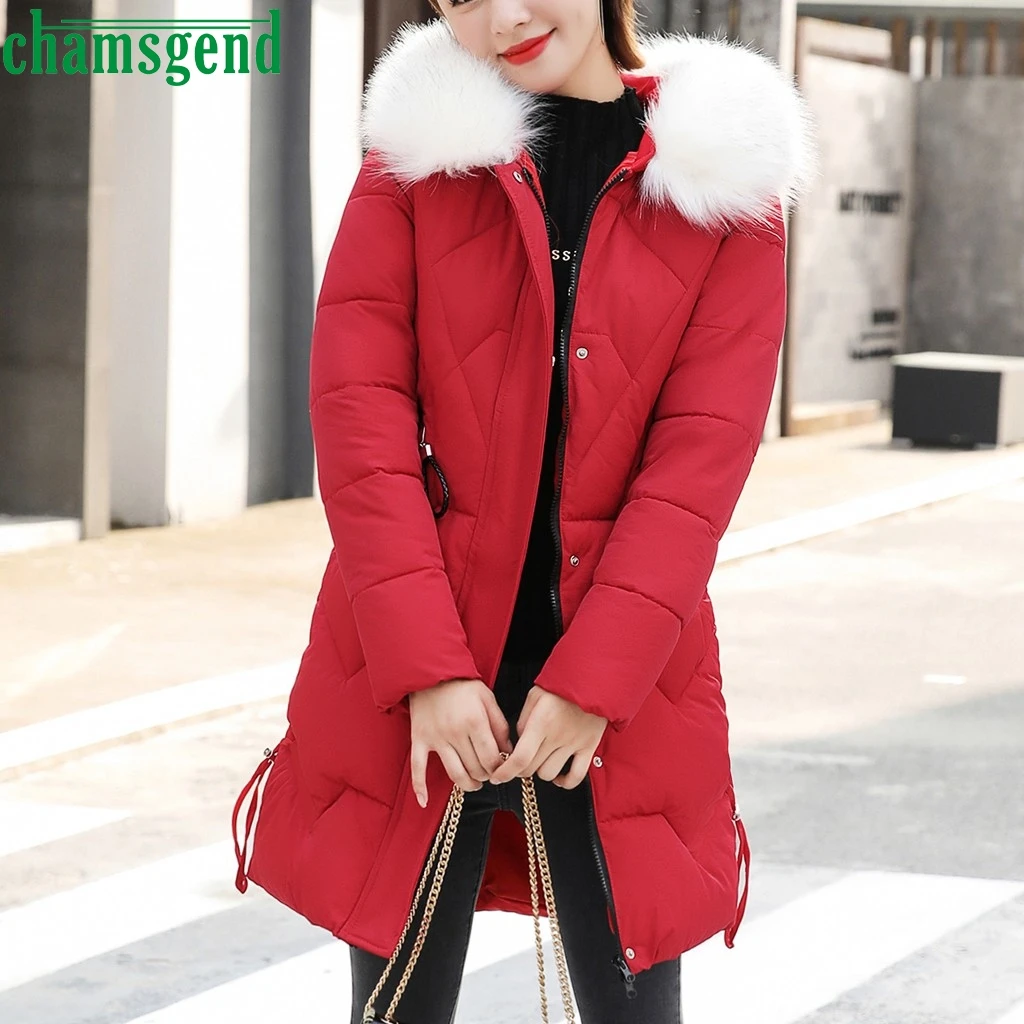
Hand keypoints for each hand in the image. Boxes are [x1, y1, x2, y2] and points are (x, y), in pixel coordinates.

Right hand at [409, 678, 513, 807]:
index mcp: (474, 721)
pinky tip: (425, 801)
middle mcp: (454, 732)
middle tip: (490, 773)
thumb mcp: (487, 698)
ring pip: (454, 774)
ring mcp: (435, 738)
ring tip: (474, 783)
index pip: (491, 758)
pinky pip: (417, 768)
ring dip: (467, 784)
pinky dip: (419, 787)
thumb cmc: (462, 685)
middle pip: (475, 768)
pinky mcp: (419, 740)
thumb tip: (508, 752)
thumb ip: (500, 725)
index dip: (500, 769)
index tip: (503, 769)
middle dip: (486, 776)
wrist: (430, 672)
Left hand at [488, 686, 607, 789]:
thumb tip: (519, 743)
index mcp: (542, 722)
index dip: (506, 772)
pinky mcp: (590, 747)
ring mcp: (575, 743)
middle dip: (519, 769)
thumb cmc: (562, 685)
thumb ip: (523, 720)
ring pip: (549, 774)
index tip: (497, 776)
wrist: (592, 678)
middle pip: (531, 768)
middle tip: (517, 763)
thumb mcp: (535, 695)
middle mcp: (558, 736)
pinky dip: (565, 782)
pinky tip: (558, 777)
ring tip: (539, 761)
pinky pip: (577, 776)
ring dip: (540, 771)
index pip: (520, 758)